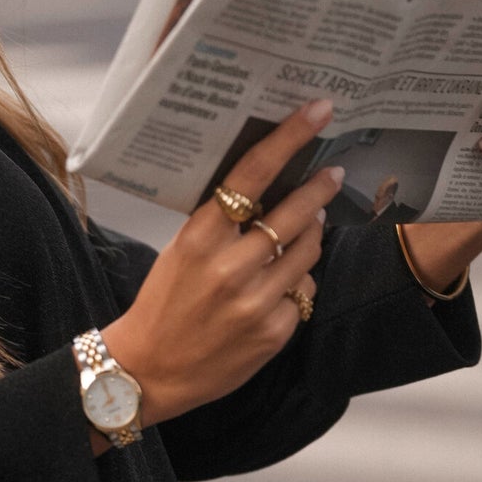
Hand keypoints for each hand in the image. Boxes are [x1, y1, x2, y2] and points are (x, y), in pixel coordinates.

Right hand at [101, 99, 345, 427]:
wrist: (149, 369)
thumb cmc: (163, 303)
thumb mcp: (180, 252)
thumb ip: (221, 225)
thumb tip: (267, 191)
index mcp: (199, 239)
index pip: (251, 176)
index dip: (288, 138)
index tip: (317, 112)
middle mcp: (230, 268)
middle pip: (294, 213)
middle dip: (319, 190)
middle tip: (332, 175)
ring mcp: (256, 302)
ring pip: (307, 252)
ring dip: (311, 237)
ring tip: (304, 233)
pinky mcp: (274, 333)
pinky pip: (303, 294)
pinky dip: (296, 287)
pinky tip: (277, 291)